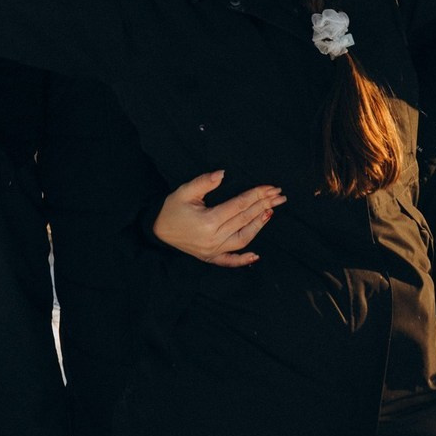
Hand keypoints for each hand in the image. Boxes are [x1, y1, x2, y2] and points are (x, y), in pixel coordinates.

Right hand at [152, 170, 285, 266]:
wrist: (156, 230)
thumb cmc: (171, 208)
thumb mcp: (184, 191)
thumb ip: (204, 182)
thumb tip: (223, 174)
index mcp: (208, 221)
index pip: (239, 206)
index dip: (256, 195)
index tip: (270, 187)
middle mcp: (213, 238)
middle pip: (244, 220)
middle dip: (263, 205)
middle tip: (278, 196)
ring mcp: (212, 251)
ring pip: (243, 240)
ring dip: (258, 226)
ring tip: (271, 212)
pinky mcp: (210, 257)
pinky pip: (229, 261)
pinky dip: (243, 260)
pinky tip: (256, 256)